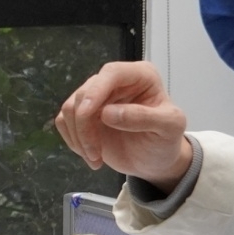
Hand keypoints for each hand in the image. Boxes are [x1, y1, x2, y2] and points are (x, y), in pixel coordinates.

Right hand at [54, 60, 193, 187]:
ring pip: (70, 107)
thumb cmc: (165, 141)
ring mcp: (97, 97)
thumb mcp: (169, 128)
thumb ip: (144, 118)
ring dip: (78, 136)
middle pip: (85, 93)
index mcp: (140, 76)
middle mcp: (115, 82)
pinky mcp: (83, 114)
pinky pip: (64, 121)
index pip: (111, 73)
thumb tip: (107, 113)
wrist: (154, 161)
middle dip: (84, 127)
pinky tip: (89, 154)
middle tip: (95, 155)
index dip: (95, 91)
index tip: (87, 114)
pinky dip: (73, 140)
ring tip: (95, 158)